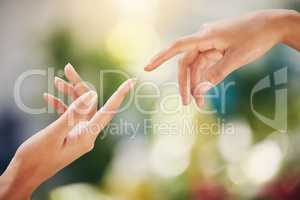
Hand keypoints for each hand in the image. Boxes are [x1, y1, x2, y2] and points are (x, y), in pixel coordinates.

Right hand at [0, 64, 135, 199]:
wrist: (24, 174)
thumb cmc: (37, 157)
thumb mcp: (54, 133)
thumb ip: (74, 112)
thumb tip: (92, 94)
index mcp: (87, 135)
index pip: (108, 111)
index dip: (120, 96)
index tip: (131, 82)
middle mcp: (86, 134)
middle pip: (89, 103)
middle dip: (79, 85)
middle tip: (68, 68)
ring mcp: (78, 133)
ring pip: (78, 107)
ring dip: (68, 93)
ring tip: (56, 80)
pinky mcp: (69, 134)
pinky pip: (69, 115)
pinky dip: (60, 105)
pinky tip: (48, 97)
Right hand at [144, 9, 298, 106]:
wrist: (273, 24)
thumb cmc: (256, 37)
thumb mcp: (237, 58)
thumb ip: (217, 74)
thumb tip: (200, 91)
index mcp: (206, 36)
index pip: (177, 47)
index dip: (160, 57)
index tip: (147, 68)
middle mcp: (204, 39)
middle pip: (187, 63)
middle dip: (185, 84)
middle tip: (186, 103)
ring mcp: (211, 44)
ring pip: (196, 66)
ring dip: (197, 84)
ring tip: (200, 104)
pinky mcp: (218, 48)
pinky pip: (206, 64)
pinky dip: (205, 78)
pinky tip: (206, 92)